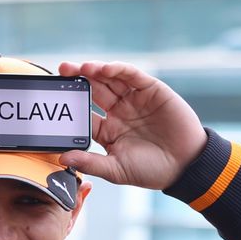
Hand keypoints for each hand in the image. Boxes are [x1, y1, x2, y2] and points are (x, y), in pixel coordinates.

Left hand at [55, 61, 208, 190]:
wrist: (185, 165)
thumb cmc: (151, 171)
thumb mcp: (116, 170)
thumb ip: (90, 162)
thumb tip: (62, 157)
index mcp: (107, 130)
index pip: (83, 113)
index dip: (70, 105)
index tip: (54, 98)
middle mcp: (118, 112)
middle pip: (93, 90)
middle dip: (78, 79)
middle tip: (63, 71)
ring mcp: (134, 99)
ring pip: (110, 80)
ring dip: (95, 71)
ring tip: (81, 68)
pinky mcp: (150, 89)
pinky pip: (131, 75)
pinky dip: (117, 69)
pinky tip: (105, 68)